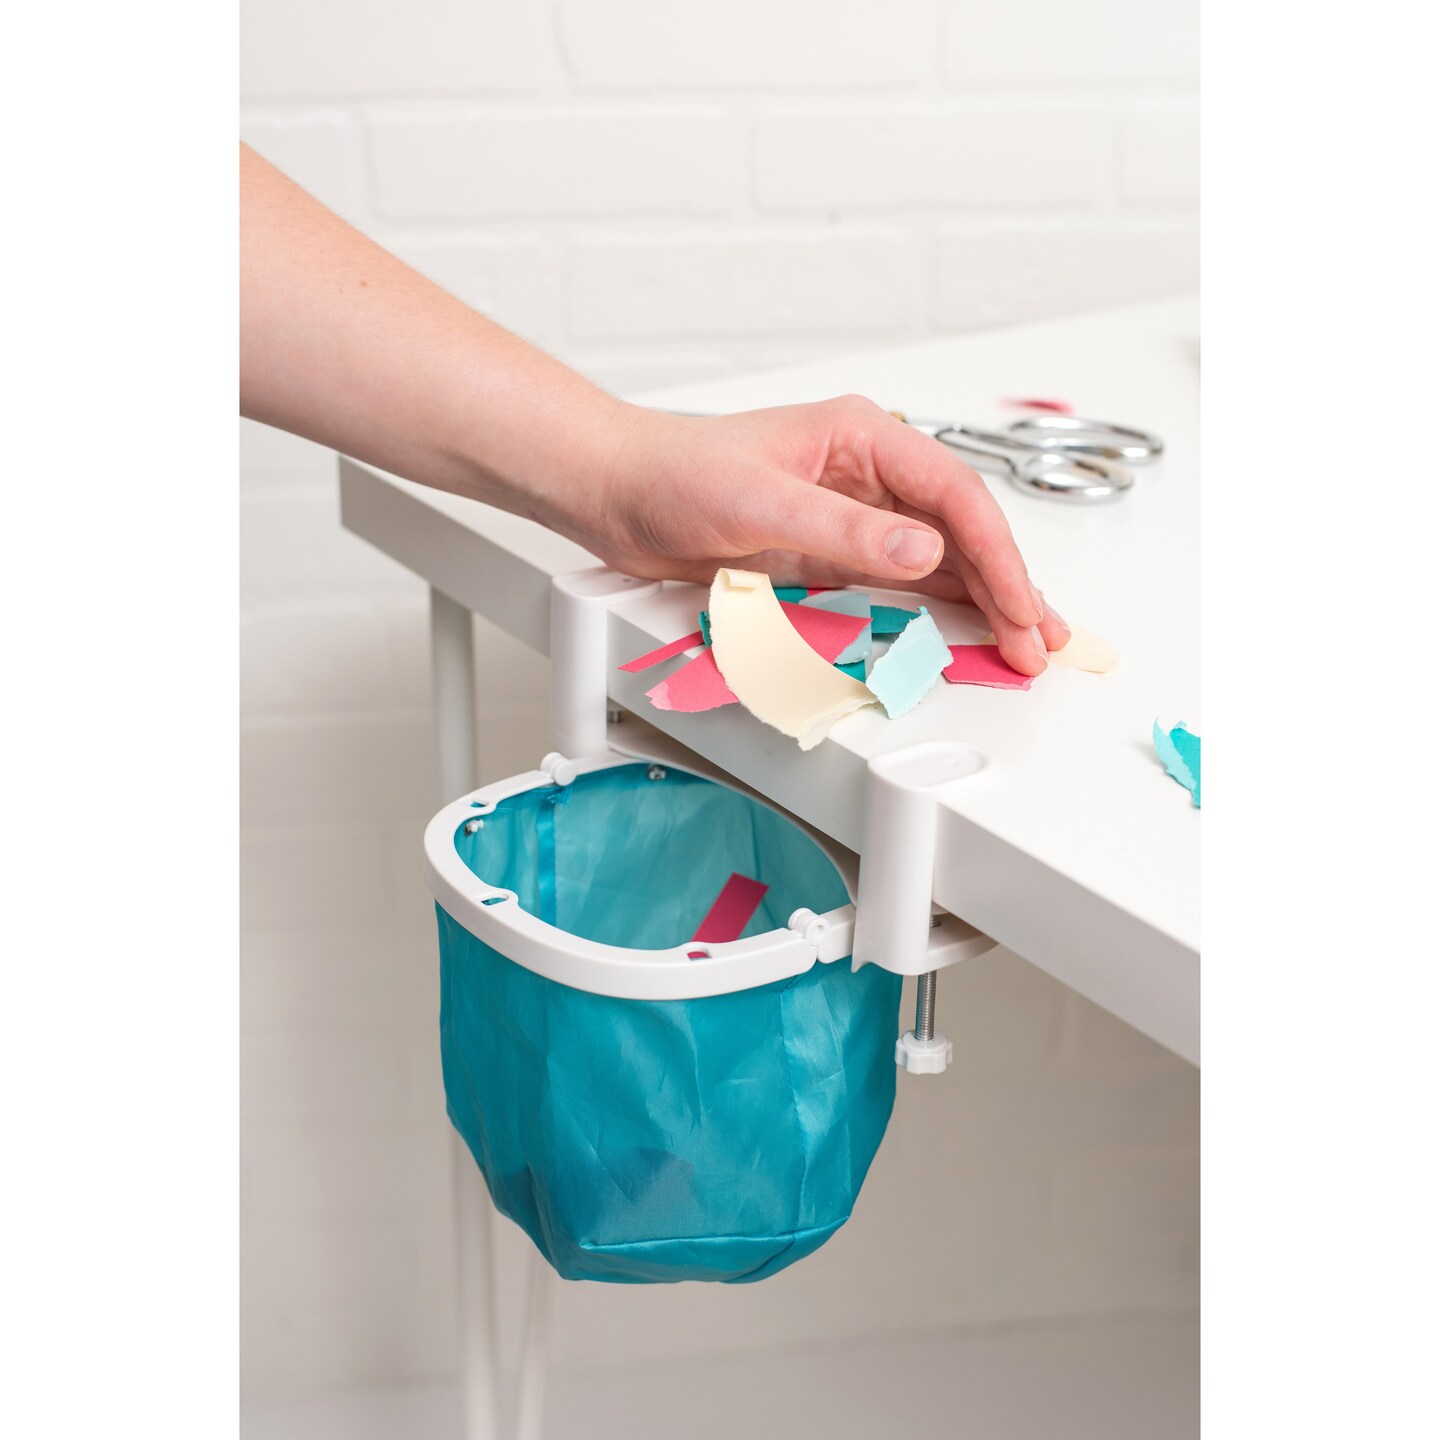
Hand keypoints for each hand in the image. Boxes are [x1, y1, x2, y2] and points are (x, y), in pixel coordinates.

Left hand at [584, 396, 1069, 675]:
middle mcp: (867, 473)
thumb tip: (923, 554)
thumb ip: (844, 531)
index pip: (954, 497)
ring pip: (939, 558)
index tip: (1020, 607)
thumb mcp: (760, 501)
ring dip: (982, 600)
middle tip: (1040, 642)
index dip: (997, 556)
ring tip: (1024, 643)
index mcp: (862, 437)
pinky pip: (899, 582)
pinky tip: (967, 630)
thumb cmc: (673, 476)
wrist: (616, 492)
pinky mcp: (829, 551)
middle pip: (959, 530)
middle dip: (1006, 585)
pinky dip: (937, 608)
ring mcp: (851, 514)